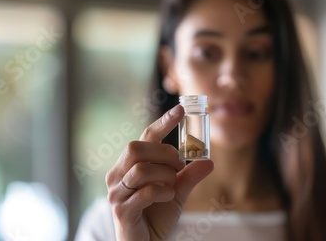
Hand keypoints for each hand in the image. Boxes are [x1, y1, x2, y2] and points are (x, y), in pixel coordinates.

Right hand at [105, 105, 213, 240]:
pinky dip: (162, 192)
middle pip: (136, 147)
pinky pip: (145, 192)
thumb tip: (208, 161)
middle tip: (179, 167)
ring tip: (172, 187)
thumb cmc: (155, 216)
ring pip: (141, 169)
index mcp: (129, 166)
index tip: (181, 109)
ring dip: (165, 175)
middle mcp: (118, 175)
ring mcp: (116, 192)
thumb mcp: (176, 194)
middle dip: (164, 153)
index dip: (162, 123)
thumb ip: (188, 177)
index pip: (144, 137)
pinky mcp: (121, 209)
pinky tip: (167, 197)